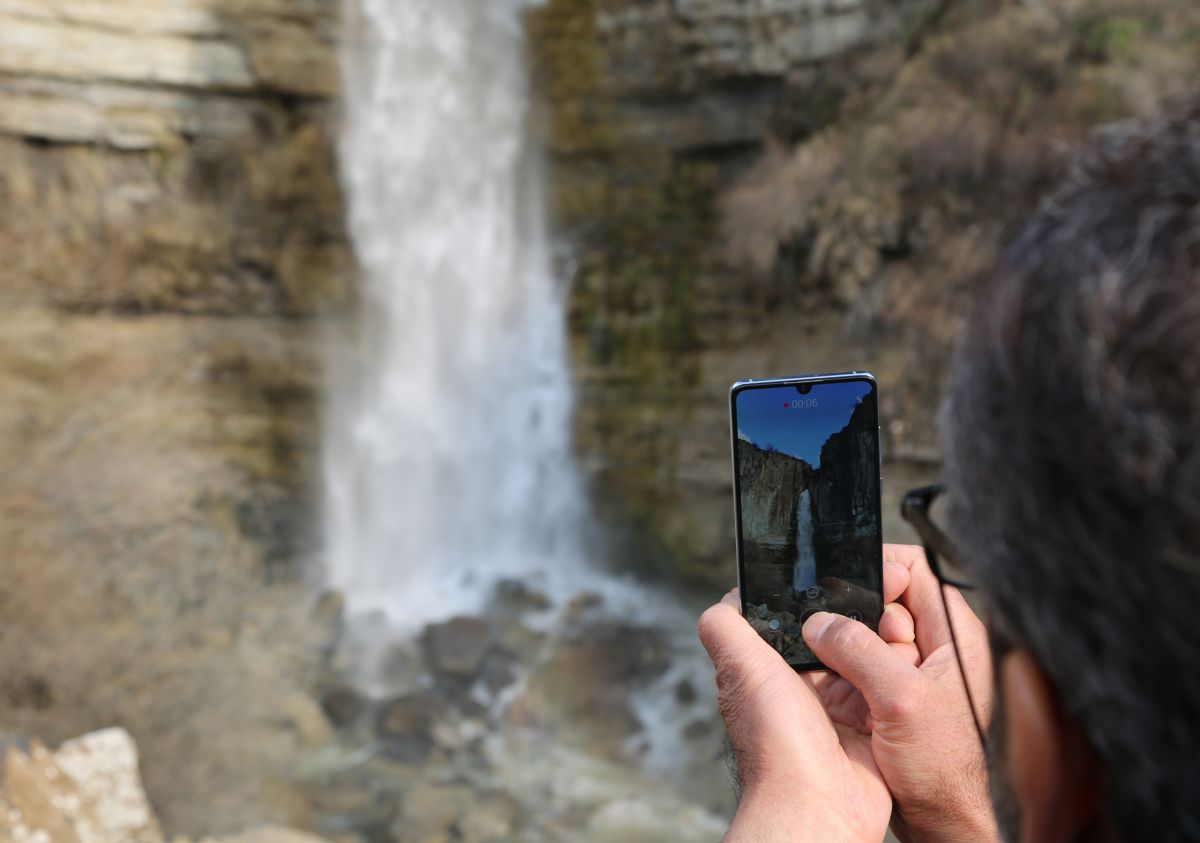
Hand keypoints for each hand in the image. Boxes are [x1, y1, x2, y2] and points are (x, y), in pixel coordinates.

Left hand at [697, 557, 919, 842]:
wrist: (820, 805)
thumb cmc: (776, 741)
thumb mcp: (741, 668)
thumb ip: (725, 628)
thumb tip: (724, 600)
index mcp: (767, 673)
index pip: (791, 622)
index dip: (811, 597)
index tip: (837, 571)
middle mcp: (800, 688)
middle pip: (831, 635)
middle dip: (854, 614)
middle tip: (879, 589)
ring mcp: (836, 707)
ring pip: (862, 656)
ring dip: (880, 639)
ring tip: (895, 619)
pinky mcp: (868, 724)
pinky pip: (886, 686)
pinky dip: (896, 670)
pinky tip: (908, 651)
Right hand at [802, 544, 1000, 842]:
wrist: (941, 819)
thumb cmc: (941, 767)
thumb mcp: (900, 700)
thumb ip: (859, 651)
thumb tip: (819, 621)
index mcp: (953, 634)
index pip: (915, 569)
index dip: (878, 569)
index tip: (845, 583)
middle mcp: (934, 646)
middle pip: (882, 598)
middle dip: (852, 612)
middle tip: (834, 634)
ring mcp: (910, 670)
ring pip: (862, 632)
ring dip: (841, 644)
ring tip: (833, 664)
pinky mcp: (889, 692)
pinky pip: (855, 663)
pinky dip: (837, 667)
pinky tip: (829, 682)